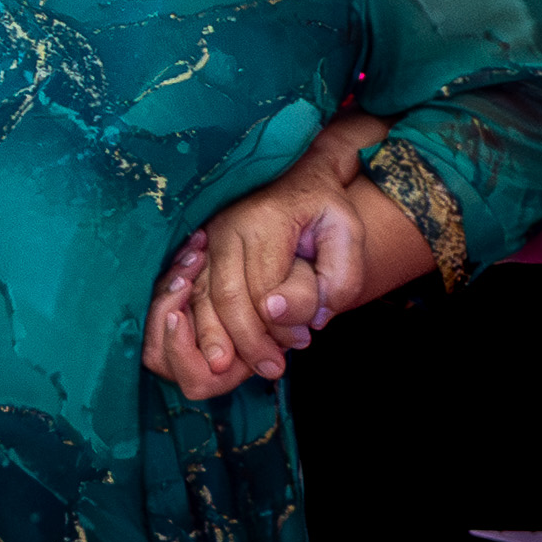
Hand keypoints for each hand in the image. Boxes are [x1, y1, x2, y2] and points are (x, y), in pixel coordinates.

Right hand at [142, 111, 388, 398]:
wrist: (294, 172)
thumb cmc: (325, 207)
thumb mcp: (349, 233)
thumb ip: (339, 276)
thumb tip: (292, 315)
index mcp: (264, 221)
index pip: (264, 287)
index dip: (279, 325)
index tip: (302, 343)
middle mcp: (225, 229)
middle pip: (226, 297)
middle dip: (247, 341)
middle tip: (272, 369)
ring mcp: (206, 237)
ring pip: (201, 298)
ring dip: (219, 338)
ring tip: (241, 368)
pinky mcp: (199, 249)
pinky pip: (192, 294)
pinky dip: (203, 324)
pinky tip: (219, 347)